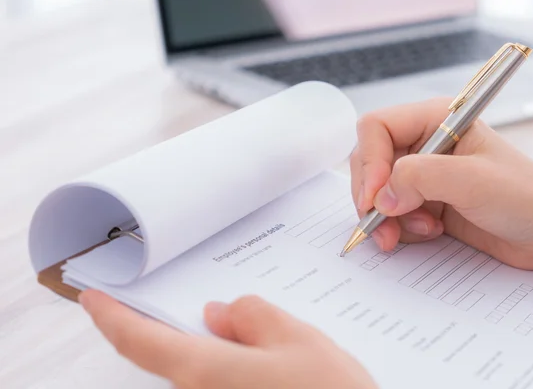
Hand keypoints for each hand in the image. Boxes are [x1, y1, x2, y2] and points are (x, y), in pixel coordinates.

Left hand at [79, 290, 377, 388]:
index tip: (91, 296)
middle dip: (192, 329)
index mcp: (206, 372)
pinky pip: (223, 386)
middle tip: (222, 307)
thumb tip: (221, 313)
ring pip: (205, 372)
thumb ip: (252, 318)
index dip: (110, 315)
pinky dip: (236, 368)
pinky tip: (271, 361)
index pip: (138, 340)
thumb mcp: (297, 340)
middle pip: (176, 356)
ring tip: (267, 336)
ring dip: (223, 351)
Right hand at [350, 97, 532, 277]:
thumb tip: (380, 198)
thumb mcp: (471, 180)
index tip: (375, 198)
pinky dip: (400, 228)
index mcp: (435, 120)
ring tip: (419, 230)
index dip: (369, 162)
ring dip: (387, 218)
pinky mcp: (424, 202)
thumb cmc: (525, 195)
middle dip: (373, 197)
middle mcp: (424, 144)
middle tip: (382, 224)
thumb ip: (419, 178)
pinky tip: (429, 232)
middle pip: (369, 162)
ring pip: (377, 192)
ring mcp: (423, 175)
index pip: (376, 128)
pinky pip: (391, 214)